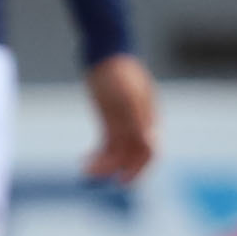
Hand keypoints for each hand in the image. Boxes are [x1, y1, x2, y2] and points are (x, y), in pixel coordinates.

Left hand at [82, 52, 158, 182]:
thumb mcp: (126, 96)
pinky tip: (86, 160)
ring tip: (84, 169)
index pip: (149, 152)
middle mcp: (139, 124)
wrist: (105, 53)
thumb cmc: (117, 72)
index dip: (138, 170)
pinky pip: (108, 143)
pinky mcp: (110, 119)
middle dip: (115, 169)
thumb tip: (151, 142)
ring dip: (104, 163)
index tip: (121, 182)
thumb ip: (138, 119)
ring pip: (117, 151)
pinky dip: (98, 154)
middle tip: (93, 177)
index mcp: (148, 120)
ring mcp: (124, 122)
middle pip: (131, 155)